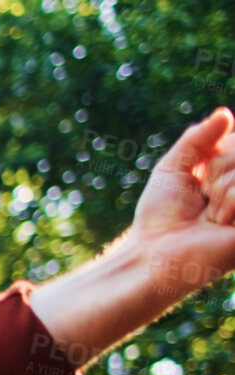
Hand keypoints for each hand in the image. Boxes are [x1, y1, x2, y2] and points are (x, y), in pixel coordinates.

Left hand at [132, 107, 234, 299]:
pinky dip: (230, 203)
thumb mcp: (174, 168)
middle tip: (204, 196)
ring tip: (210, 214)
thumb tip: (225, 114)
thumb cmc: (161, 216)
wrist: (153, 255)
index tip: (200, 177)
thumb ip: (198, 138)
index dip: (219, 152)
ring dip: (221, 189)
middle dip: (218, 167)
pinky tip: (219, 224)